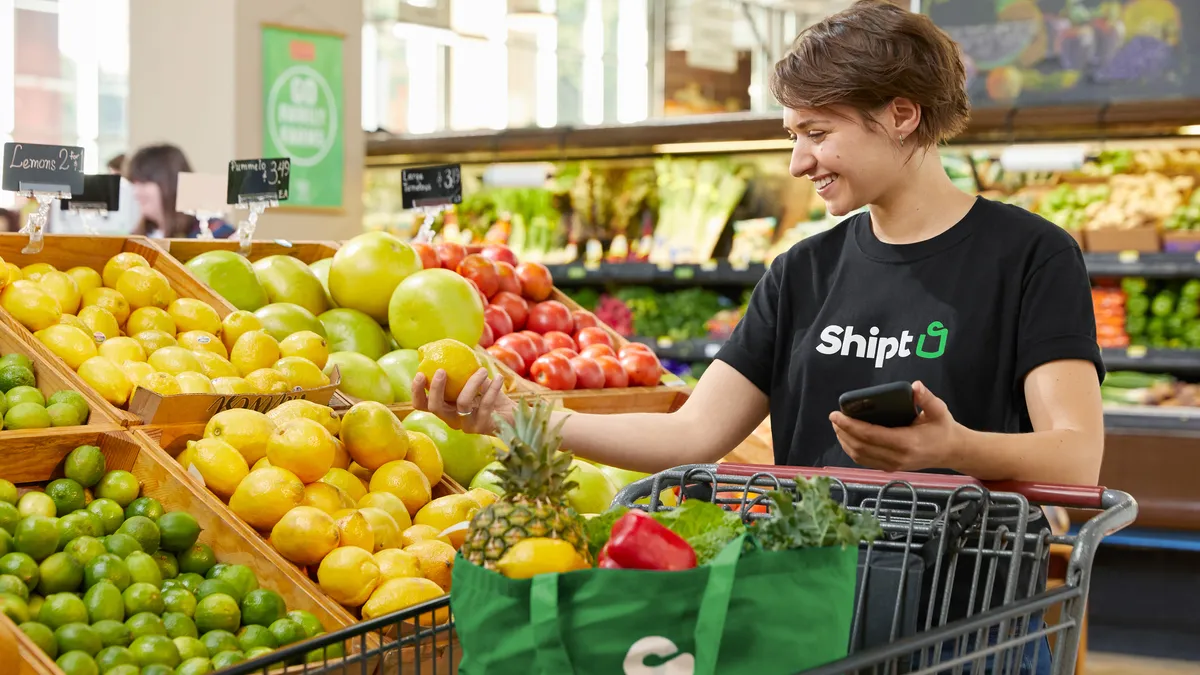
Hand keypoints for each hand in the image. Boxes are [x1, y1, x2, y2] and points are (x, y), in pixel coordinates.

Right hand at [411, 367, 512, 434]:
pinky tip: (498, 378)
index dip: (417, 392)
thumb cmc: (490, 395)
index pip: (422, 405)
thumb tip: (444, 346)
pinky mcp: (483, 427)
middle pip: (435, 407)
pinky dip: (492, 388)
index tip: (420, 373)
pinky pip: (485, 405)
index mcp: (446, 408)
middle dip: (435, 388)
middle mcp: (452, 419)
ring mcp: (467, 425)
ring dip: (472, 382)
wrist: (513, 416)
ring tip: (483, 370)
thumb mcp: (474, 380)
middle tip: (442, 370)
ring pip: (462, 403)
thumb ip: (460, 369)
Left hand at [829, 381, 964, 472]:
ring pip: (860, 456)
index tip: (836, 415)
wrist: (952, 451)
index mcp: (907, 443)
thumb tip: (915, 386)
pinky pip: (865, 461)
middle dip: (843, 432)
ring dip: (844, 441)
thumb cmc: (944, 428)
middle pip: (860, 447)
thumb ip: (927, 398)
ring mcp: (893, 465)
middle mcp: (897, 457)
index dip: (850, 426)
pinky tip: (847, 438)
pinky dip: (852, 450)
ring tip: (838, 426)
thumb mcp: (939, 410)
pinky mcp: (890, 468)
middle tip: (834, 418)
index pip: (871, 435)